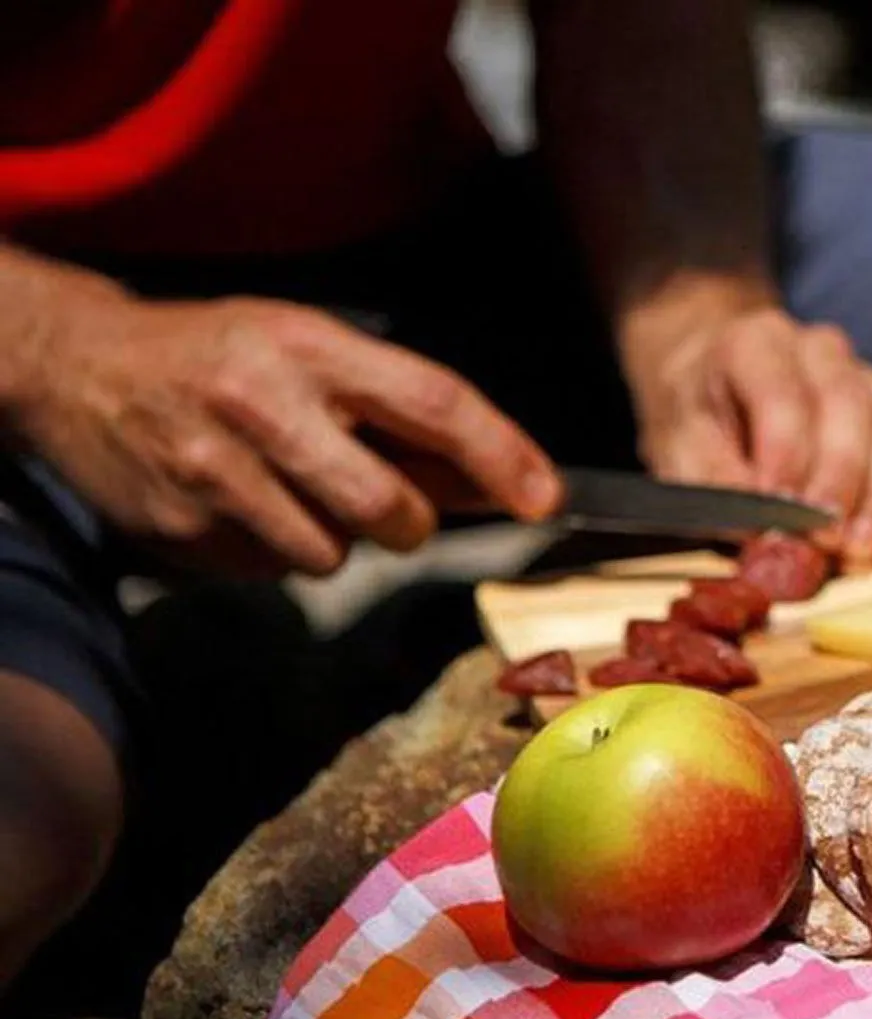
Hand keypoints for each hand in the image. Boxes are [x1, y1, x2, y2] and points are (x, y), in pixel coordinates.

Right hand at [5, 289, 561, 576]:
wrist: (78, 365)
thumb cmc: (219, 353)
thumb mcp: (312, 350)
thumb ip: (405, 415)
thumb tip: (506, 480)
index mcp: (308, 346)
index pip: (434, 404)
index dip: (501, 455)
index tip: (545, 498)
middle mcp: (262, 405)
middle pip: (390, 507)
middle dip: (408, 522)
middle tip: (383, 500)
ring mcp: (214, 471)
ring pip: (332, 554)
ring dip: (334, 537)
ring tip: (289, 484)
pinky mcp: (181, 529)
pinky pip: (271, 571)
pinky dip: (276, 549)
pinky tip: (242, 501)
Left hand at [630, 306, 871, 567]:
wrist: (716, 392)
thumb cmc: (699, 423)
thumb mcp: (679, 452)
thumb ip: (716, 486)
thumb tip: (761, 534)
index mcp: (752, 343)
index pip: (781, 395)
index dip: (786, 455)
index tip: (782, 510)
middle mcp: (816, 347)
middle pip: (846, 405)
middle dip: (838, 480)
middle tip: (824, 542)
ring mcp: (861, 370)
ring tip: (856, 551)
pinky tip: (870, 537)